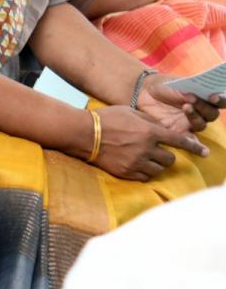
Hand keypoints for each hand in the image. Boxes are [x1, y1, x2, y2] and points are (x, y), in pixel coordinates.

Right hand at [92, 106, 208, 180]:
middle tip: (157, 151)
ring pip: (159, 169)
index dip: (194, 147)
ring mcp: (136, 162)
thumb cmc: (106, 118)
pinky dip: (145, 171)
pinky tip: (137, 164)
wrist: (83, 134)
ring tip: (146, 158)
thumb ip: (149, 121)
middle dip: (166, 155)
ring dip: (156, 164)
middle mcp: (146, 148)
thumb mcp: (130, 112)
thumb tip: (162, 129)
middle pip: (170, 159)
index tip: (204, 152)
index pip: (179, 141)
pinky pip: (145, 176)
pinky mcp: (126, 172)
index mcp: (149, 131)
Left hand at [138, 75, 221, 138]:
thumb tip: (199, 93)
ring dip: (195, 116)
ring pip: (201, 124)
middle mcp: (201, 112)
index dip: (221, 100)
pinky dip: (194, 144)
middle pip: (212, 114)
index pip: (221, 101)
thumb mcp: (179, 84)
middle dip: (204, 107)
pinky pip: (190, 140)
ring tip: (185, 107)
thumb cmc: (166, 86)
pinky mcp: (180, 132)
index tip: (214, 97)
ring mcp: (191, 122)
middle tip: (192, 99)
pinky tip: (194, 143)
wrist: (145, 92)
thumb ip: (192, 89)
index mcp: (205, 98)